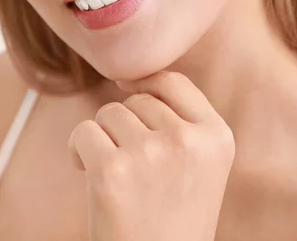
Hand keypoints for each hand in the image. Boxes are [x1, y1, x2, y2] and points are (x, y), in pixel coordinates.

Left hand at [68, 70, 235, 240]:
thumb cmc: (173, 218)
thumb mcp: (201, 165)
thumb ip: (182, 120)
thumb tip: (130, 78)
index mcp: (217, 137)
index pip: (173, 81)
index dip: (146, 84)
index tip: (129, 91)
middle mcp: (188, 141)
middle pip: (137, 100)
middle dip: (127, 125)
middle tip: (134, 167)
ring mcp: (150, 154)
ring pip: (109, 113)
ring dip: (104, 138)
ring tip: (119, 174)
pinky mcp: (112, 171)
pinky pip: (83, 131)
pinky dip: (78, 150)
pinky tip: (89, 174)